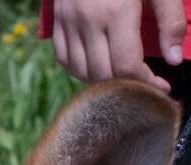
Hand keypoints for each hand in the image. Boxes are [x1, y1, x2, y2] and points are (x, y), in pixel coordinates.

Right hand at [52, 0, 186, 91]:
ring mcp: (69, 23)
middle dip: (126, 85)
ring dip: (103, 81)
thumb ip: (170, 20)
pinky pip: (65, 60)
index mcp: (116, 11)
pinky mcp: (57, 23)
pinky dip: (80, 71)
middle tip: (143, 83)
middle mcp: (88, 21)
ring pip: (82, 72)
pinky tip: (97, 68)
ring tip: (122, 76)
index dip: (144, 83)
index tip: (160, 87)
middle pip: (104, 74)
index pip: (126, 65)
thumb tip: (174, 59)